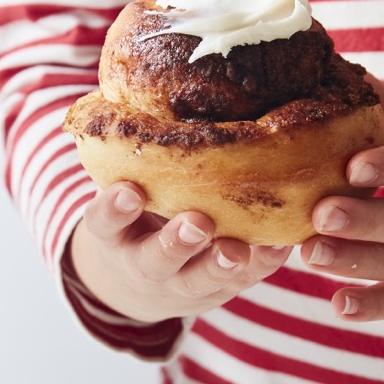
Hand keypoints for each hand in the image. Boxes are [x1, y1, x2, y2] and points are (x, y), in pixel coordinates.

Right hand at [69, 182, 289, 321]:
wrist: (135, 284)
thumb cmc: (132, 216)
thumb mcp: (119, 195)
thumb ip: (131, 163)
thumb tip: (144, 93)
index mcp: (112, 236)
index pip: (103, 223)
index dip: (114, 210)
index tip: (129, 190)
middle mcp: (142, 264)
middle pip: (155, 260)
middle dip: (176, 243)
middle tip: (197, 223)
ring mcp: (180, 283)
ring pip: (198, 280)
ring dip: (220, 264)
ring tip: (237, 250)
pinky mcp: (218, 290)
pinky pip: (242, 282)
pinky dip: (261, 264)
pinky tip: (279, 244)